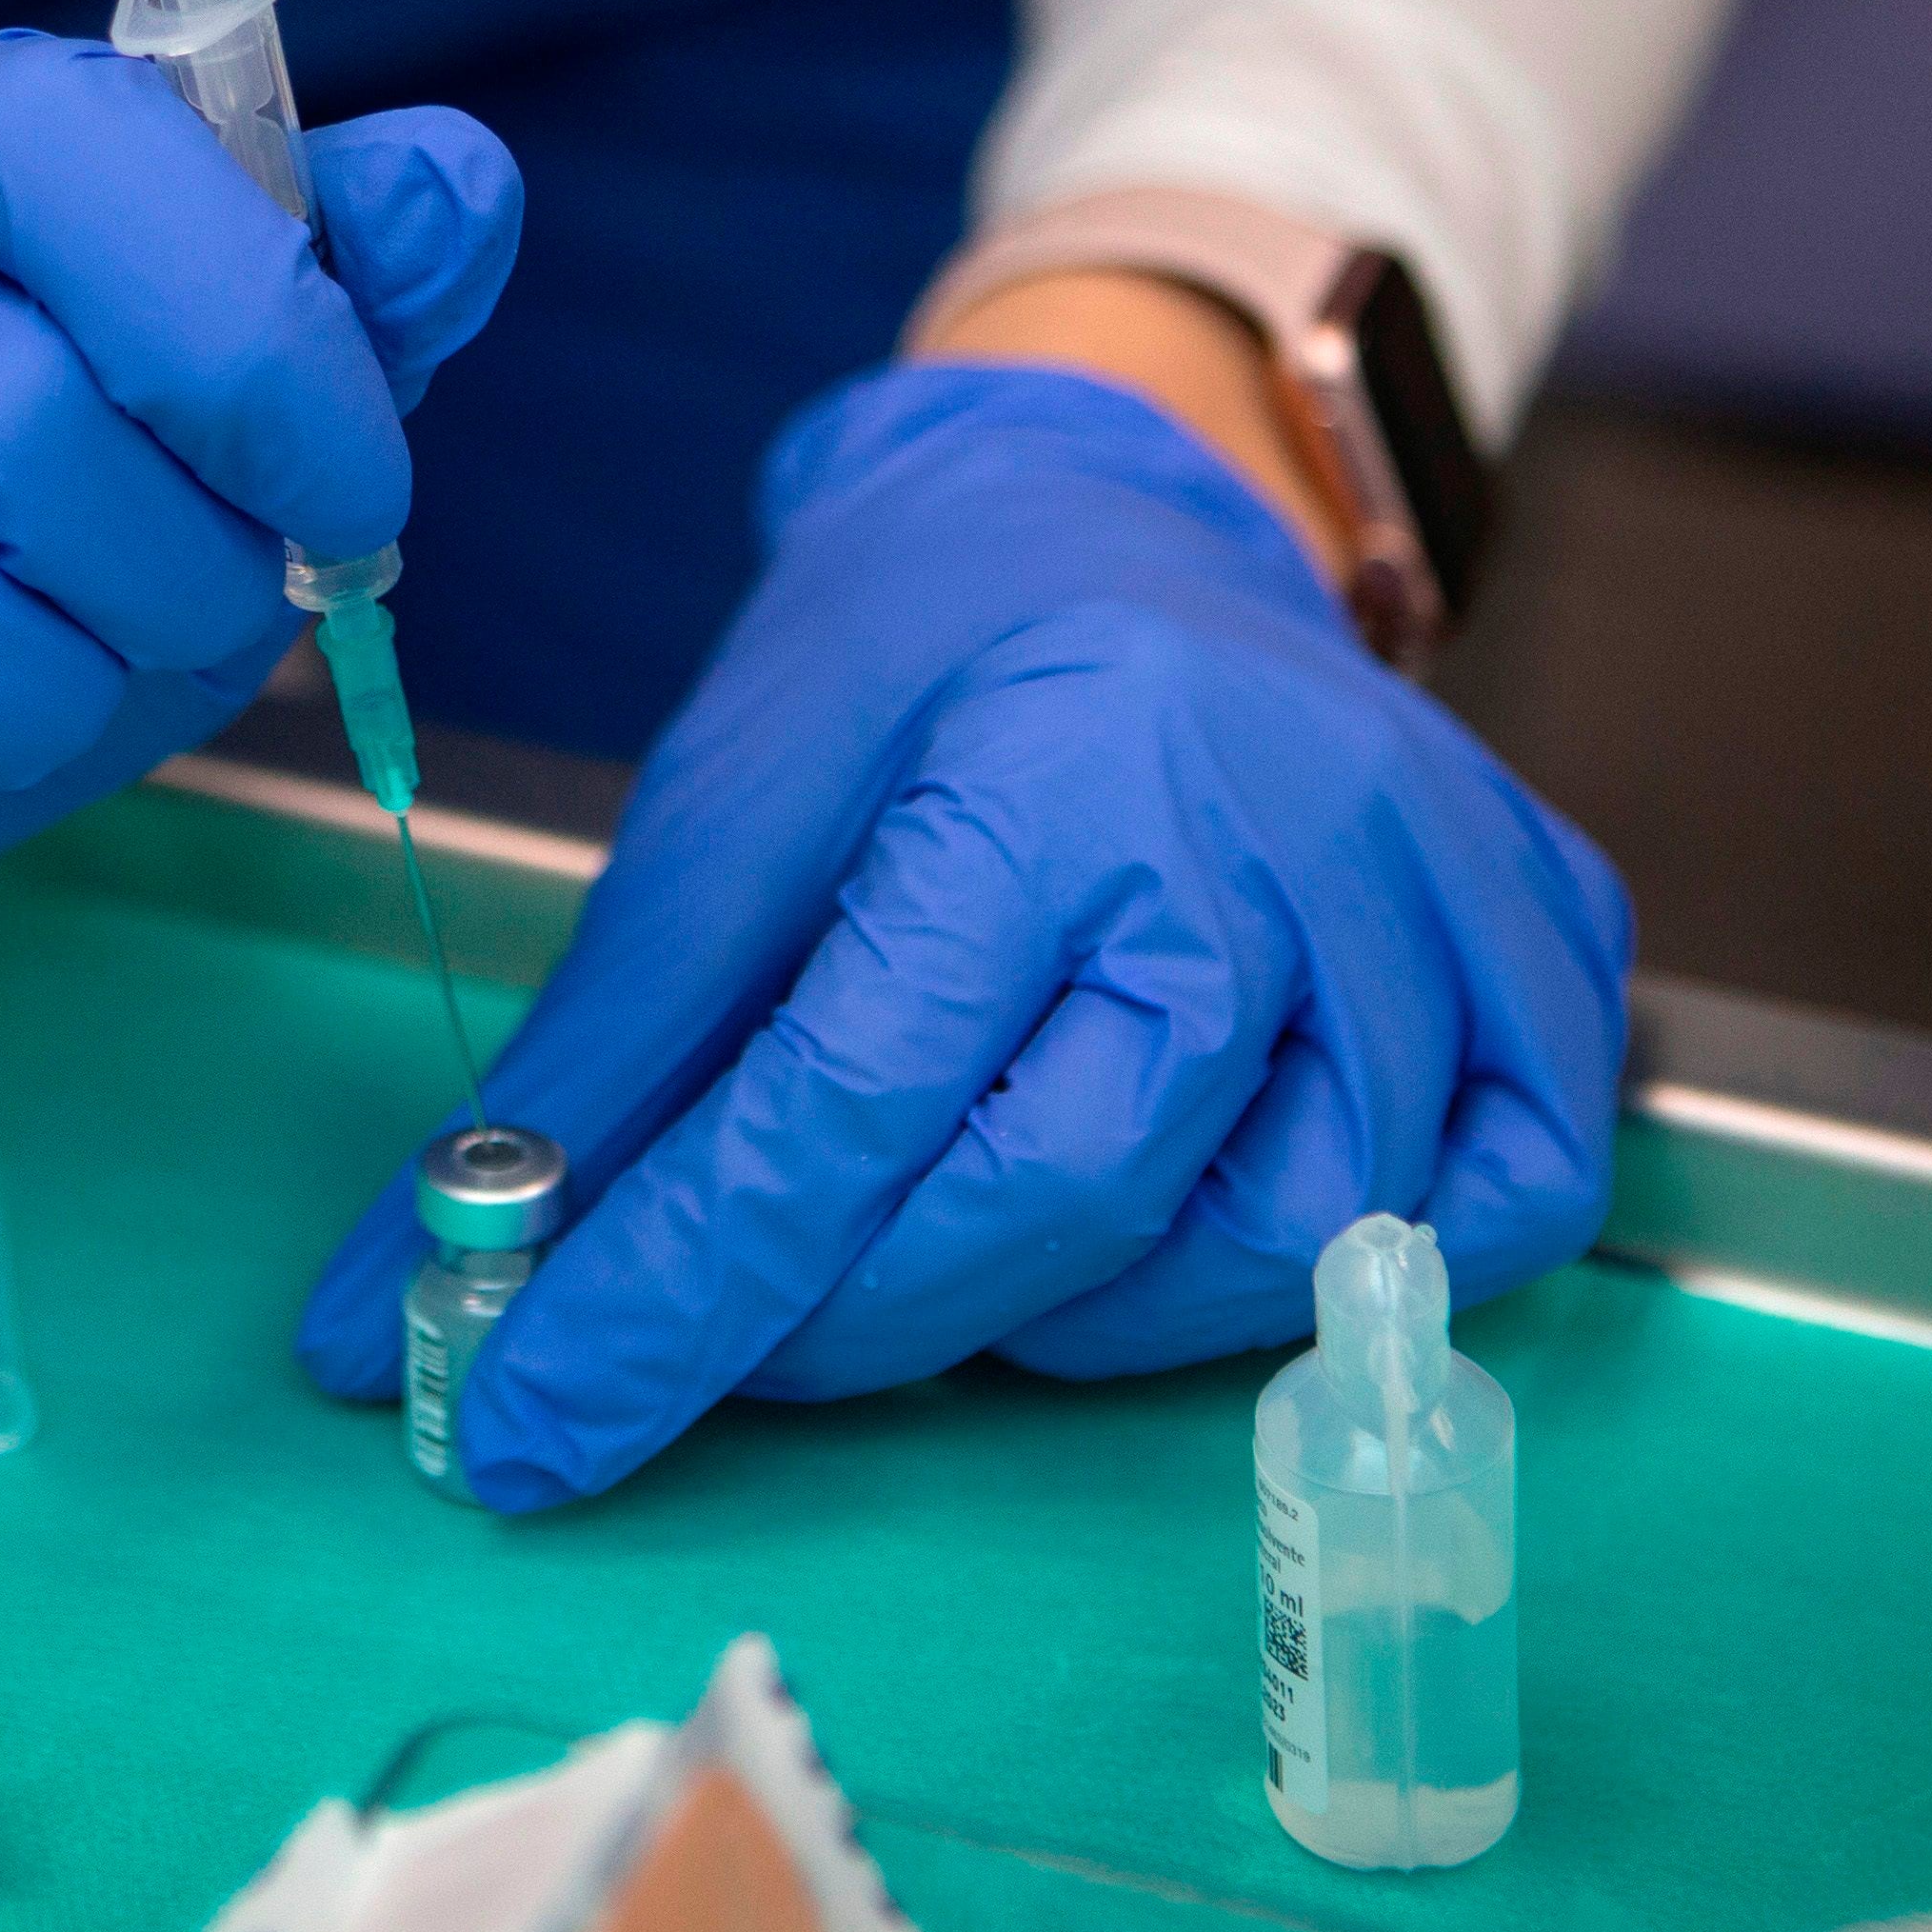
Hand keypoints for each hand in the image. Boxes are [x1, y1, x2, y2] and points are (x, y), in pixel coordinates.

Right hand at [0, 33, 519, 927]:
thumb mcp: (185, 335)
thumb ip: (336, 265)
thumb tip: (460, 196)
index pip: (86, 163)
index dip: (261, 353)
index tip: (350, 492)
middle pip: (21, 432)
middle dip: (183, 582)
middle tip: (209, 618)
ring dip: (41, 702)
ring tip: (58, 686)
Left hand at [295, 358, 1625, 1508]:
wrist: (1128, 501)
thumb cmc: (915, 656)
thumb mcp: (719, 811)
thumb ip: (588, 1075)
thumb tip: (374, 1315)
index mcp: (1051, 765)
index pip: (841, 1111)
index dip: (667, 1303)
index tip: (519, 1430)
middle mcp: (1281, 835)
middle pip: (1061, 1205)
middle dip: (852, 1318)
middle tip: (736, 1328)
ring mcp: (1448, 904)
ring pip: (1265, 1253)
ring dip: (1073, 1297)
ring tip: (964, 1202)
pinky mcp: (1556, 962)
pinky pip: (1470, 1228)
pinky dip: (1321, 1264)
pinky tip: (1193, 1183)